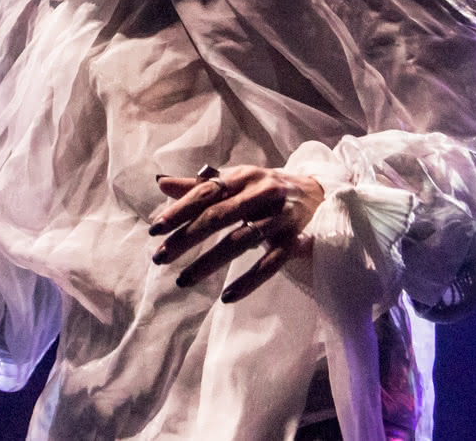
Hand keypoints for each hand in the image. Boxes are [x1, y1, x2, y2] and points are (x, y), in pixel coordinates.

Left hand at [149, 164, 324, 302]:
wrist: (321, 193)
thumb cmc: (267, 188)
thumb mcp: (237, 181)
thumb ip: (200, 186)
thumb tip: (161, 182)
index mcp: (243, 177)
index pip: (206, 192)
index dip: (179, 210)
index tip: (154, 229)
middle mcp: (261, 193)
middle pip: (218, 216)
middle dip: (186, 237)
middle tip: (159, 257)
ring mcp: (279, 217)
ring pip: (240, 241)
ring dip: (209, 262)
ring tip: (183, 279)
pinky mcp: (296, 240)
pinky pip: (270, 264)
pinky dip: (248, 281)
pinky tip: (227, 297)